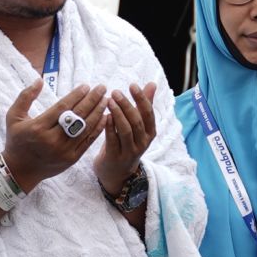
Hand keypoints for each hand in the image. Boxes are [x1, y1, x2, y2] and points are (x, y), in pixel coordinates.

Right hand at [1, 81, 108, 191]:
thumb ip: (25, 97)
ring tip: (106, 100)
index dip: (76, 95)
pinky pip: (88, 141)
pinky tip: (105, 117)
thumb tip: (39, 80)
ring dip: (98, 112)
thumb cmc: (17, 140)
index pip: (62, 108)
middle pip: (77, 116)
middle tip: (102, 88)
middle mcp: (52, 139)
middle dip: (92, 100)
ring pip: (86, 128)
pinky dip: (98, 129)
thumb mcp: (13, 117)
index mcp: (38, 127)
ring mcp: (64, 151)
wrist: (20, 170)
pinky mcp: (72, 159)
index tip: (86, 86)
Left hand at [95, 82, 157, 196]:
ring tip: (109, 101)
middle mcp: (142, 143)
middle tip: (116, 92)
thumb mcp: (138, 126)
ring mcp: (130, 151)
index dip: (141, 99)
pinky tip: (104, 115)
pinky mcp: (116, 157)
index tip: (132, 85)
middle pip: (137, 121)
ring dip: (118, 114)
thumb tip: (152, 84)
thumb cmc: (127, 143)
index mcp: (150, 133)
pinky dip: (109, 127)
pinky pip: (112, 140)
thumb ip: (144, 105)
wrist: (117, 172)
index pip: (148, 114)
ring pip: (126, 131)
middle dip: (127, 105)